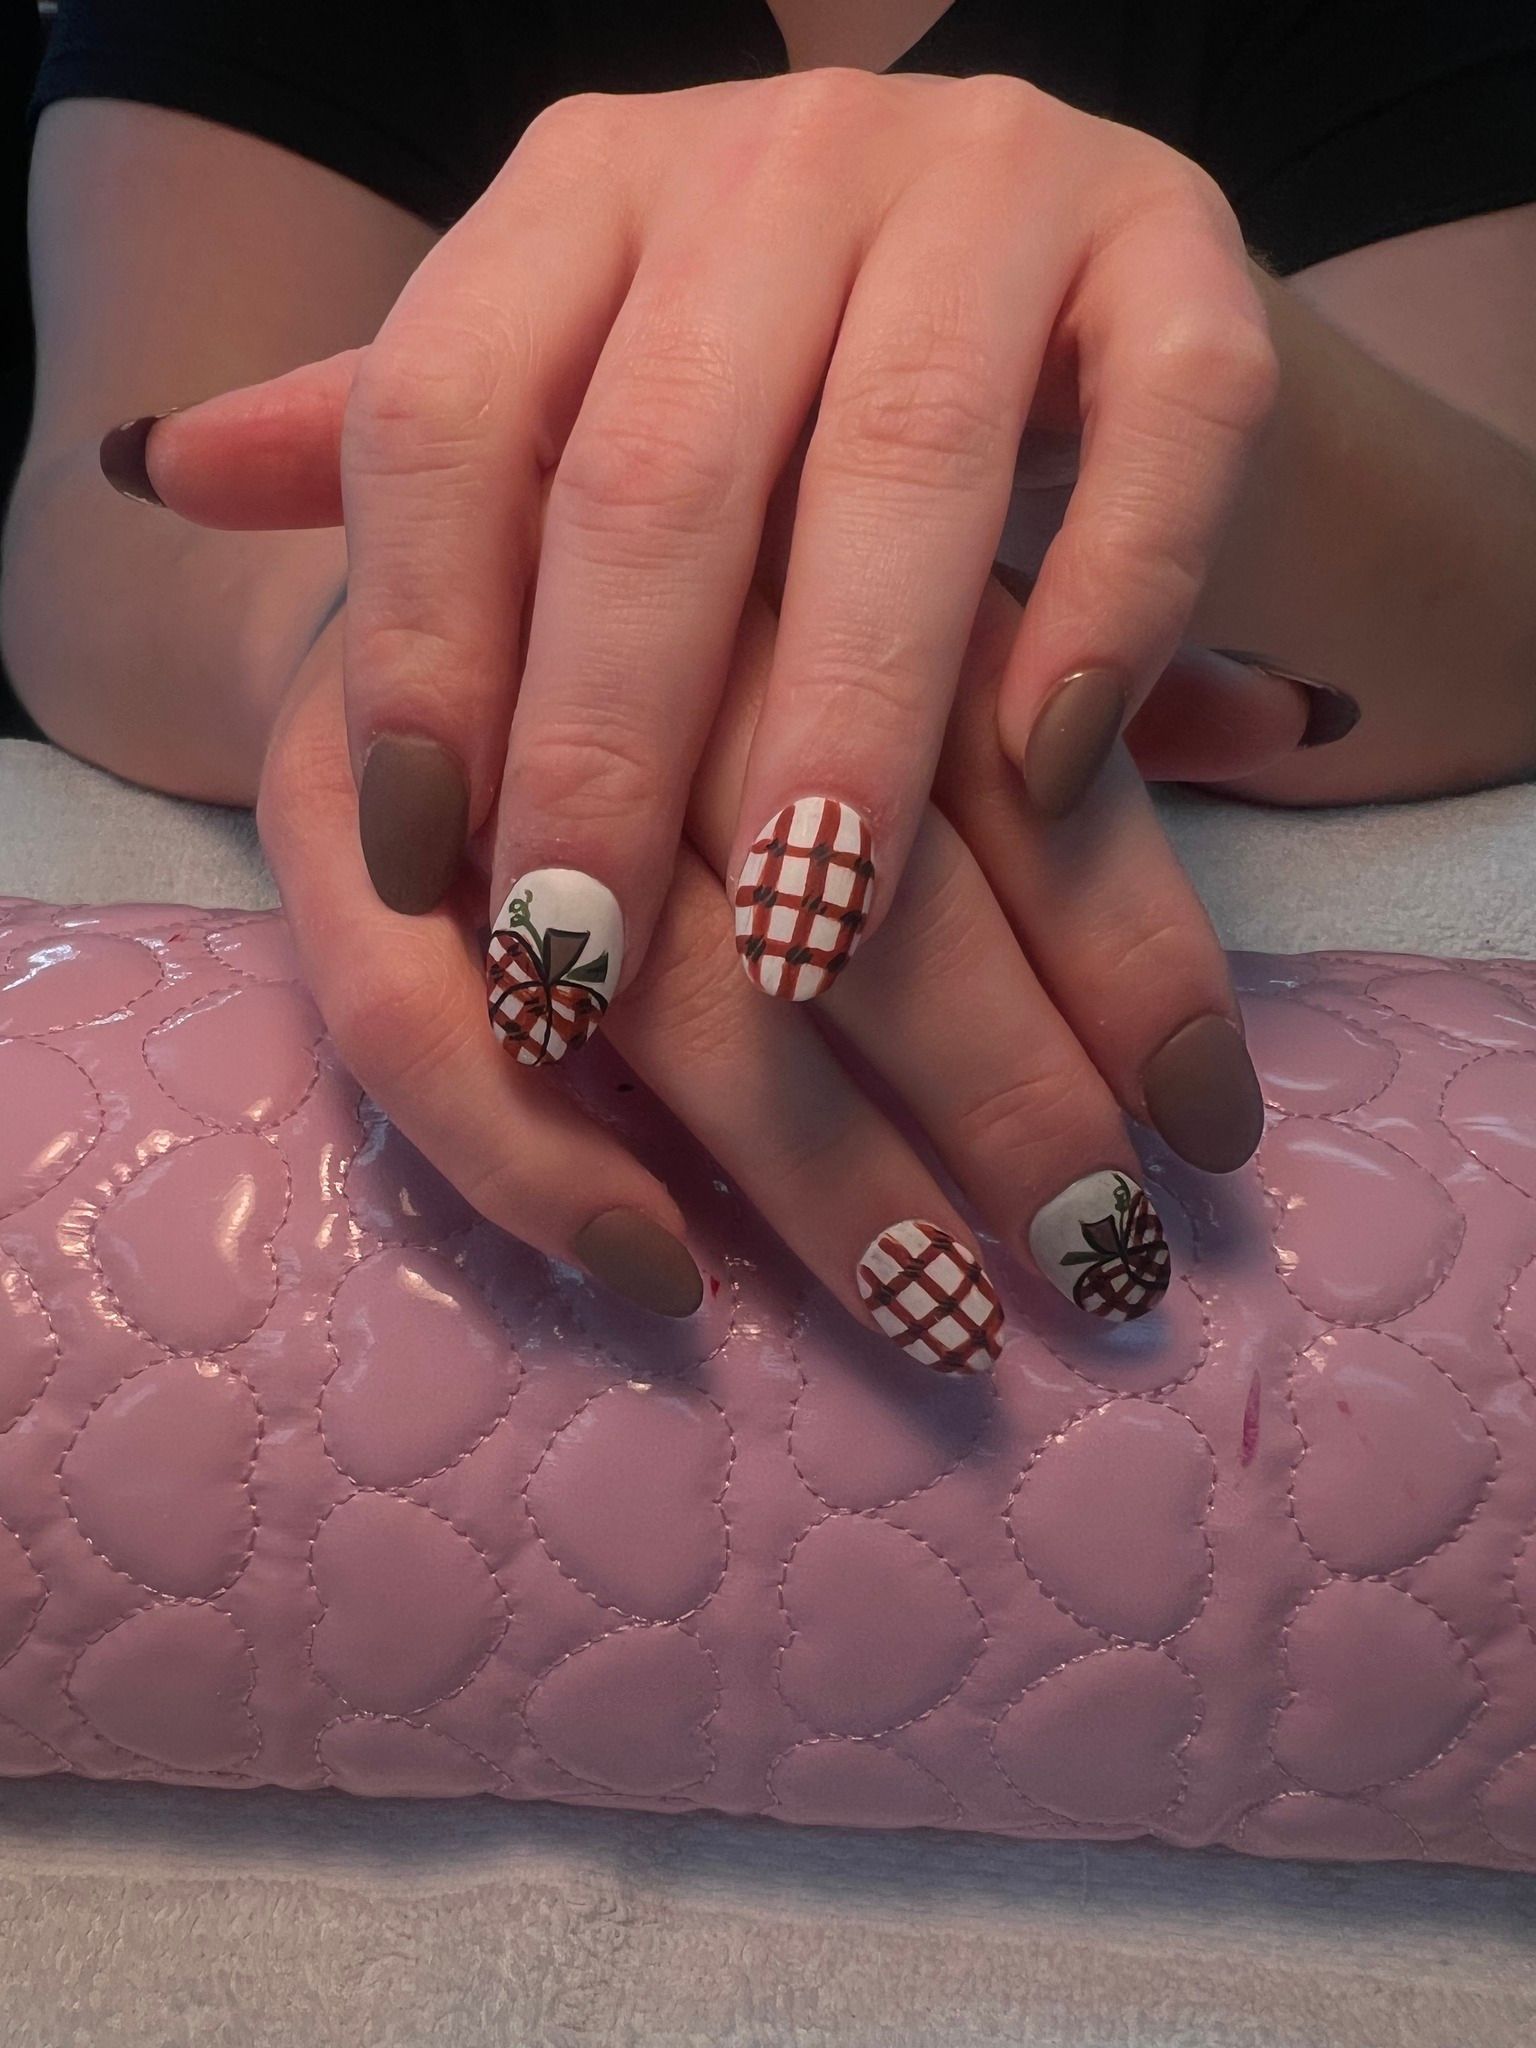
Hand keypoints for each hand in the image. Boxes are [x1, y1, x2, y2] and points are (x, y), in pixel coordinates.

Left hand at [111, 67, 1278, 1061]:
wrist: (1060, 292)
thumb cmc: (785, 394)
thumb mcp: (580, 400)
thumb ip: (420, 448)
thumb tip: (163, 469)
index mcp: (587, 193)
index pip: (446, 408)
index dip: (422, 648)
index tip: (427, 876)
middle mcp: (775, 160)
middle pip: (656, 463)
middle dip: (612, 739)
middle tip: (586, 961)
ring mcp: (993, 181)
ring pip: (900, 457)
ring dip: (848, 718)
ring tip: (810, 937)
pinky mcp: (1182, 253)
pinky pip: (1163, 425)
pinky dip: (1109, 599)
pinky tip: (1047, 772)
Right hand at [257, 572, 1260, 1369]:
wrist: (413, 493)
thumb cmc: (699, 563)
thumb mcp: (886, 570)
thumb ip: (1065, 652)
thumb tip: (1302, 715)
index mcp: (818, 529)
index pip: (1016, 765)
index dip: (1134, 953)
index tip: (1216, 1127)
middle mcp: (653, 621)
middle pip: (862, 894)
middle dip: (1003, 1096)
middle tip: (1109, 1259)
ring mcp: (479, 726)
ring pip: (665, 984)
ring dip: (815, 1172)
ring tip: (945, 1317)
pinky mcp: (314, 817)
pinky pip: (405, 1026)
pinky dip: (535, 1168)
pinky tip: (665, 1280)